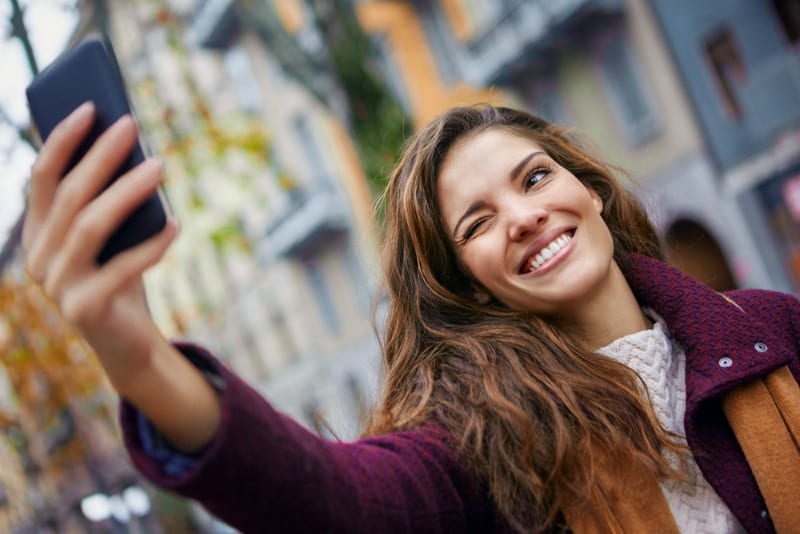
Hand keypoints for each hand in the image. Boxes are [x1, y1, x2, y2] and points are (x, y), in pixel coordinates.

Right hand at [22, 102, 177, 387]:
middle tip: (132, 125)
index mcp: (38, 234)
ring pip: (90, 226)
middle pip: (69, 195)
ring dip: (127, 192)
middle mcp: (37, 258)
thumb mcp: (112, 238)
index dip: (64, 140)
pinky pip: (122, 268)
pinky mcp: (83, 309)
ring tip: (160, 165)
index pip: (42, 177)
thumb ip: (110, 203)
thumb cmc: (121, 279)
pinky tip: (176, 224)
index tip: (91, 107)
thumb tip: (136, 151)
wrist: (128, 343)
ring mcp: (56, 285)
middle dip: (101, 156)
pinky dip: (151, 245)